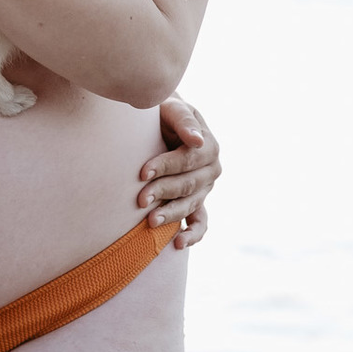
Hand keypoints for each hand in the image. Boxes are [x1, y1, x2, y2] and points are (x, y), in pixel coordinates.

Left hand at [138, 98, 220, 247]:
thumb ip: (183, 120)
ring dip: (171, 214)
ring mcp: (205, 188)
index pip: (188, 160)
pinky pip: (200, 222)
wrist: (162, 121)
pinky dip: (192, 234)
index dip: (166, 166)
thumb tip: (196, 140)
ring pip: (190, 205)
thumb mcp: (173, 108)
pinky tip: (178, 243)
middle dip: (163, 192)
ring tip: (150, 221)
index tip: (142, 171)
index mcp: (209, 146)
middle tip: (141, 199)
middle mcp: (212, 169)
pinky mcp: (197, 202)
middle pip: (188, 184)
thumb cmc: (164, 112)